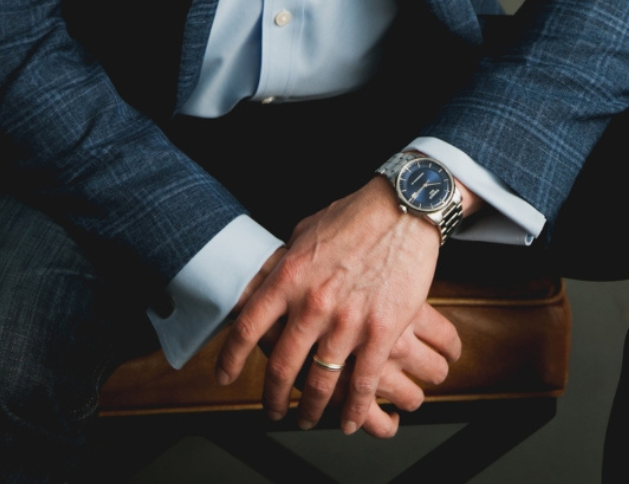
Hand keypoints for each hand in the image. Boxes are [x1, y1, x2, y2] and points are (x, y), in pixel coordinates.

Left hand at [216, 176, 460, 436]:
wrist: (403, 208)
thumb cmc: (355, 215)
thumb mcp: (306, 232)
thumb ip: (287, 262)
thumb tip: (271, 279)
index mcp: (289, 276)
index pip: (249, 325)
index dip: (232, 357)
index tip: (225, 375)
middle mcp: (312, 302)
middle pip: (283, 365)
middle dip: (274, 397)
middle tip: (273, 410)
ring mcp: (347, 320)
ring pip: (322, 382)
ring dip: (312, 409)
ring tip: (308, 418)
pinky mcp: (382, 332)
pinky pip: (363, 384)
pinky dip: (355, 410)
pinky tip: (348, 420)